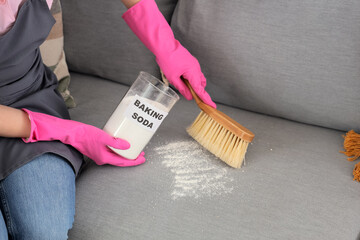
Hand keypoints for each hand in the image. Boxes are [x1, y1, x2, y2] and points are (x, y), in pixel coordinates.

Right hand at [22, 109, 145, 166]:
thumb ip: (115, 142)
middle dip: (131, 158)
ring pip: (116, 155)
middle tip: (141, 154)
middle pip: (120, 160)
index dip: (134, 161)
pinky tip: (122, 143)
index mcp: (104, 158)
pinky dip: (118, 149)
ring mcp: (100, 153)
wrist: (71, 133)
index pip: (122, 162)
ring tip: (134, 149)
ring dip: (125, 153)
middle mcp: (102, 158)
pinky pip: (111, 150)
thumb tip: (128, 146)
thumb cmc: (84, 135)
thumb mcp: (102, 137)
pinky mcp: (97, 148)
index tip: (142, 159)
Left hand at [122, 0, 215, 107]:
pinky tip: (181, 77)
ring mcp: (194, 64)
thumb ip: (182, 89)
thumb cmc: (167, 59)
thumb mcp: (173, 78)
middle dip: (197, 91)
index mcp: (193, 73)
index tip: (212, 106)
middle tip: (189, 95)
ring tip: (181, 84)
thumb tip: (189, 96)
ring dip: (193, 84)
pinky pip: (194, 72)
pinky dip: (191, 78)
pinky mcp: (191, 62)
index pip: (201, 90)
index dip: (206, 99)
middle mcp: (196, 68)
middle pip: (201, 84)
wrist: (164, 45)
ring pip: (198, 78)